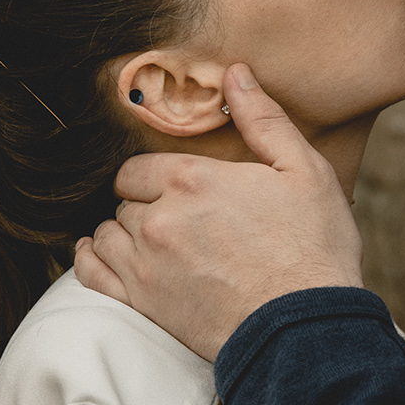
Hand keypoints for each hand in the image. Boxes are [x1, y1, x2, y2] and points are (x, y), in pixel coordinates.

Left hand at [75, 64, 363, 362]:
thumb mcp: (304, 172)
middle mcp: (158, 218)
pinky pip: (92, 273)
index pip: (137, 168)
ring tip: (150, 241)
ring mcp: (145, 263)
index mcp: (192, 179)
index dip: (153, 178)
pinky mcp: (143, 303)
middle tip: (175, 220)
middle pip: (124, 202)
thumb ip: (264, 120)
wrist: (306, 331)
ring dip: (122, 233)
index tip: (175, 190)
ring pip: (106, 234)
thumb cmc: (314, 249)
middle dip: (144, 206)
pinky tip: (101, 255)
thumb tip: (235, 73)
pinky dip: (90, 260)